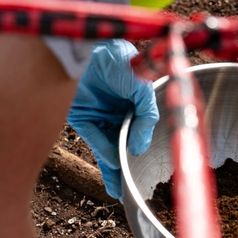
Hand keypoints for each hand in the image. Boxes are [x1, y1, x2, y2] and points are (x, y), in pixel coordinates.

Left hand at [68, 40, 158, 199]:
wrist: (83, 49)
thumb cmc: (117, 61)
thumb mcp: (143, 88)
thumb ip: (147, 117)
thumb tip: (139, 148)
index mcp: (137, 98)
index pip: (146, 127)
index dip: (148, 144)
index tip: (155, 166)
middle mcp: (120, 108)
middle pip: (127, 141)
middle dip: (130, 163)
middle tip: (135, 185)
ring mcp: (101, 114)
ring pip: (111, 146)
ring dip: (116, 167)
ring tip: (122, 188)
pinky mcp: (82, 118)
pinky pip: (95, 141)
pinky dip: (104, 156)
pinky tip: (113, 173)